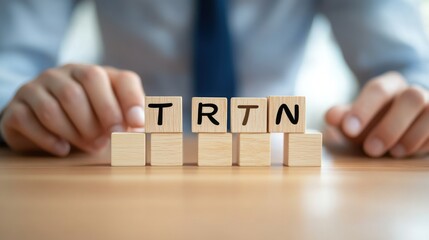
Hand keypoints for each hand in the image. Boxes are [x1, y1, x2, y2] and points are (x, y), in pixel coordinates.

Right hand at [0, 64, 144, 155]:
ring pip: (56, 104)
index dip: (133, 100)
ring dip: (77, 131)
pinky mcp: (17, 107)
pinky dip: (49, 139)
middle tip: (108, 140)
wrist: (40, 124)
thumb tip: (142, 128)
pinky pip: (29, 119)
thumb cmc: (85, 122)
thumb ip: (127, 121)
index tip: (138, 124)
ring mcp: (38, 87)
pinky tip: (62, 150)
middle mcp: (66, 73)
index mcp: (96, 75)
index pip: (122, 78)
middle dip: (104, 115)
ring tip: (89, 146)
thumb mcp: (109, 119)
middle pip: (88, 82)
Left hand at [325, 71, 428, 157]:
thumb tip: (331, 116)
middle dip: (390, 126)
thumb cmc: (373, 121)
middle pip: (411, 97)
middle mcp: (413, 92)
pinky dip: (425, 143)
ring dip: (411, 136)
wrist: (399, 124)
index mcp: (389, 85)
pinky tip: (409, 153)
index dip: (363, 109)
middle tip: (370, 150)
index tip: (349, 129)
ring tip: (392, 153)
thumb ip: (343, 117)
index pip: (378, 90)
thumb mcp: (355, 119)